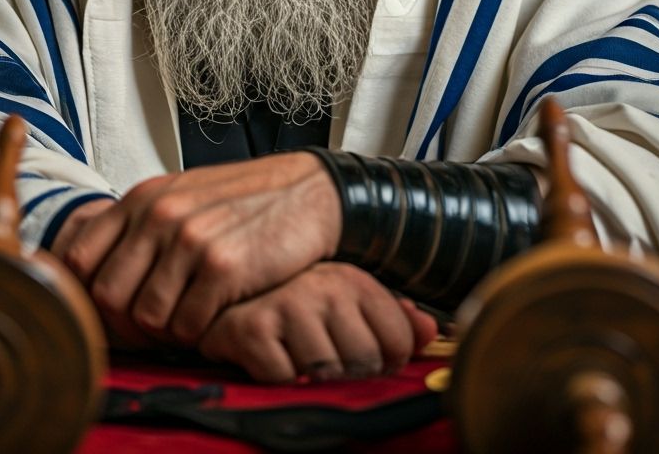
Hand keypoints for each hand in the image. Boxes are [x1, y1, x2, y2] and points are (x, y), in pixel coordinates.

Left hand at [55, 153, 342, 344]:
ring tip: (195, 314)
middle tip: (157, 325)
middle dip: (128, 323)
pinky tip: (219, 311)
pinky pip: (189, 326)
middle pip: (108, 297)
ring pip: (147, 318)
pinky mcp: (223, 268)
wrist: (309, 192)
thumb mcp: (183, 196)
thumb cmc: (245, 200)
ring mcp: (190, 241)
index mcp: (143, 197)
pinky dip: (201, 332)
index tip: (113, 310)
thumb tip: (96, 275)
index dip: (88, 296)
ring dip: (168, 329)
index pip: (79, 260)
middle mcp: (159, 216)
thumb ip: (140, 227)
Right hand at [198, 262, 438, 382]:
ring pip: (328, 372)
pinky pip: (286, 379)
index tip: (365, 356)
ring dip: (312, 375)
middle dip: (348, 372)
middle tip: (325, 355)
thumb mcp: (345, 301)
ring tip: (298, 353)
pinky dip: (279, 379)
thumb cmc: (291, 302)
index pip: (398, 339)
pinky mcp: (255, 329)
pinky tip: (272, 356)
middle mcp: (325, 287)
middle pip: (366, 361)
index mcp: (352, 279)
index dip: (385, 360)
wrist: (226, 295)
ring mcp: (289, 305)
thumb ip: (392, 317)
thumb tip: (431, 330)